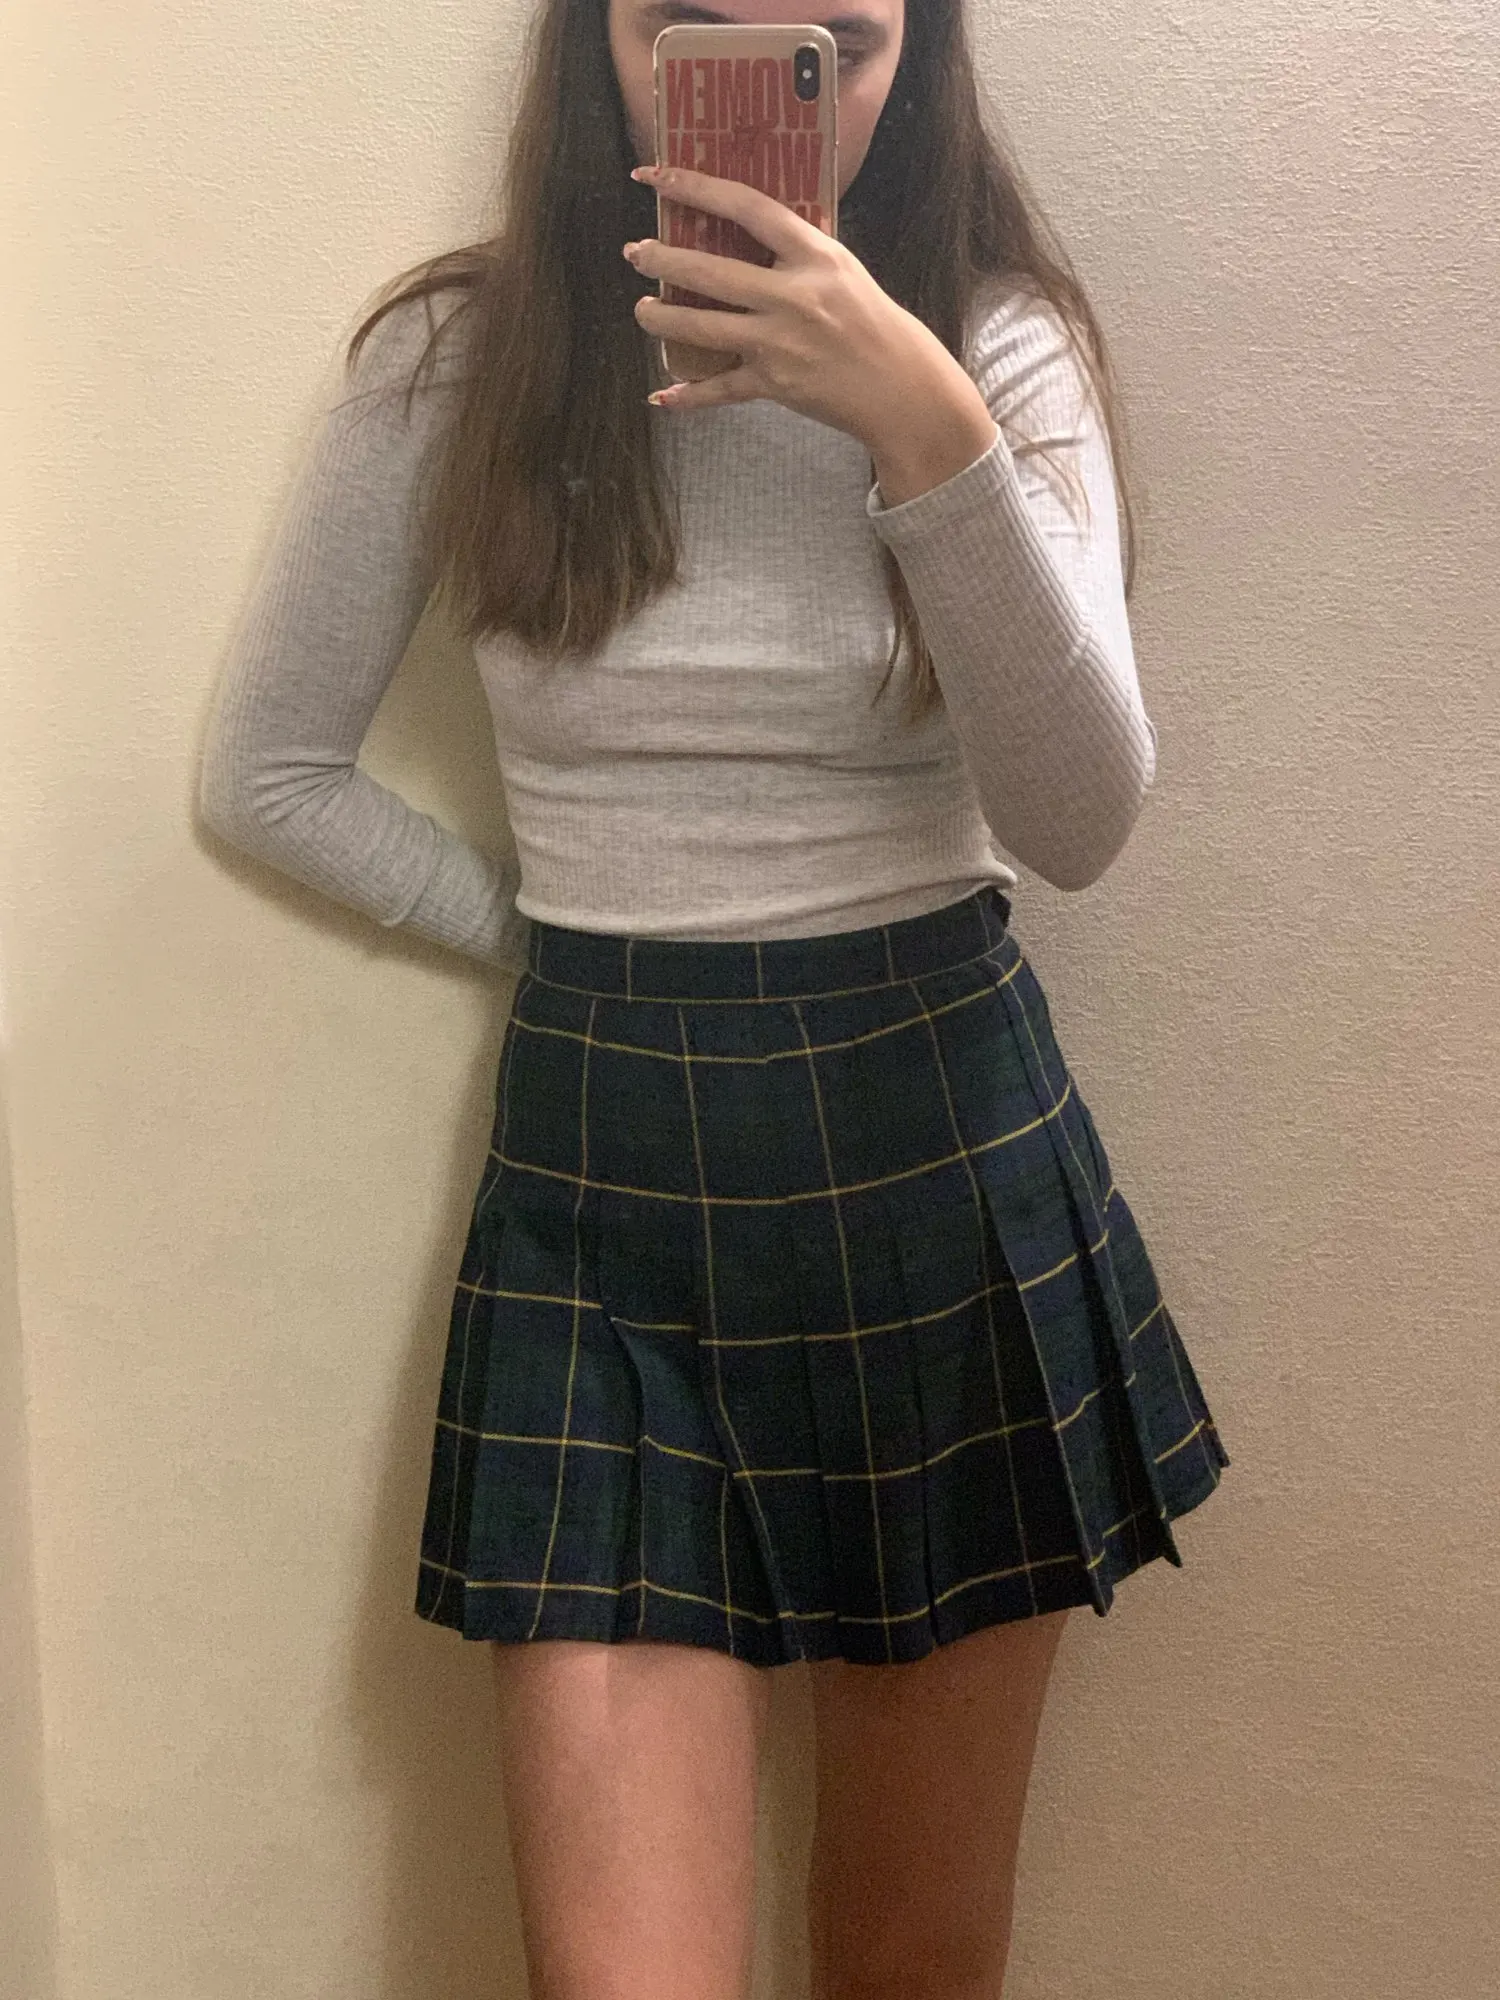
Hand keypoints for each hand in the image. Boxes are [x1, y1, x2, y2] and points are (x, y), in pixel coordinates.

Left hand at [625, 162, 983, 453]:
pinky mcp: (775, 385)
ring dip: (662, 320)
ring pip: (704, 328)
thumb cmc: (871, 323)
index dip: (697, 188)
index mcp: (815, 255)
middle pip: (711, 273)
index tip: (658, 177)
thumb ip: (798, 251)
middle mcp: (794, 295)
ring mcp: (781, 343)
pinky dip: (689, 396)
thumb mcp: (842, 270)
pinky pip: (721, 389)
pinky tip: (662, 395)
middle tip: (635, 252)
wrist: (900, 386)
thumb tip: (752, 222)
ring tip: (642, 311)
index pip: (747, 209)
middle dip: (663, 261)